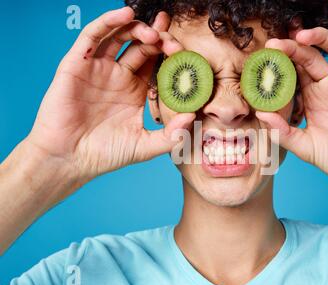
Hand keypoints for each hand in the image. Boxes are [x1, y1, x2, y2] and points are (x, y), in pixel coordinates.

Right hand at [26, 7, 193, 182]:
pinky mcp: (77, 64)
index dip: (169, 53)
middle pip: (141, 46)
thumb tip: (193, 117)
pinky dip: (108, 22)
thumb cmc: (104, 154)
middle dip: (159, 38)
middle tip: (173, 40)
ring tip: (154, 33)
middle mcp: (118, 76)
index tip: (184, 50)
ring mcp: (98, 68)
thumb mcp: (144, 146)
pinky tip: (126, 15)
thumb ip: (170, 135)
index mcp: (134, 90)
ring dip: (137, 29)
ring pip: (119, 37)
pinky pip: (93, 37)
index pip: (156, 63)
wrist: (69, 159)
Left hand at [257, 7, 327, 187]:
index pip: (292, 74)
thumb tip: (260, 114)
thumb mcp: (306, 147)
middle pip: (308, 58)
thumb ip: (283, 132)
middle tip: (275, 44)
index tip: (263, 57)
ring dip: (317, 37)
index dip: (279, 64)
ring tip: (301, 35)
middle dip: (291, 49)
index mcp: (311, 99)